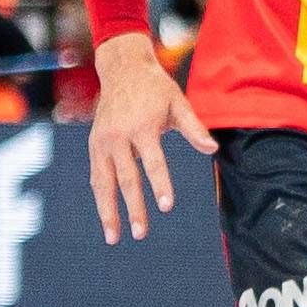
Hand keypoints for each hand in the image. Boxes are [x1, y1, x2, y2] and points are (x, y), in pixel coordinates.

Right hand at [87, 32, 213, 244]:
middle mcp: (118, 136)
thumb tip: (212, 148)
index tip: (166, 206)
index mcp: (142, 127)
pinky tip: (107, 217)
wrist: (122, 69)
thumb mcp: (179, 102)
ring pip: (104, 182)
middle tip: (141, 234)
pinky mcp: (94, 144)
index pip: (153, 162)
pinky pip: (97, 175)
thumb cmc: (156, 88)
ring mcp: (102, 141)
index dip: (161, 184)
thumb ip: (194, 128)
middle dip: (133, 208)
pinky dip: (101, 196)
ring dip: (108, 211)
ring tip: (115, 237)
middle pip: (126, 179)